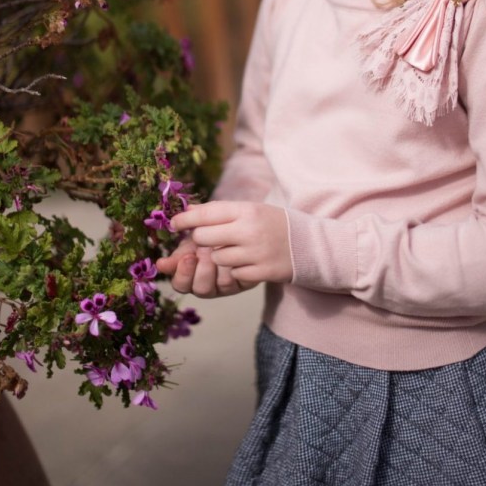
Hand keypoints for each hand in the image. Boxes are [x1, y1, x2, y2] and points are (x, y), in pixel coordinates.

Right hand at [156, 239, 248, 297]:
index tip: (187, 257)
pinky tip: (235, 252)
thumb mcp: (194, 235)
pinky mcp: (245, 280)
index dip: (183, 274)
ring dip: (220, 265)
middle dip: (202, 269)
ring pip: (221, 285)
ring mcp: (227, 284)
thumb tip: (159, 265)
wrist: (241, 223)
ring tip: (219, 247)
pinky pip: (239, 279)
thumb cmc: (212, 230)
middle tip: (205, 250)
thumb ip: (180, 248)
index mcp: (191, 275)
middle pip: (200, 289)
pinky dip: (236, 265)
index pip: (181, 284)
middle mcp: (208, 284)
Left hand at [169, 201, 292, 287]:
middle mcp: (250, 230)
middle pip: (203, 238)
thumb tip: (187, 212)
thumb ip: (221, 211)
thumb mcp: (252, 209)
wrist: (310, 245)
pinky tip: (248, 263)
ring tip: (235, 251)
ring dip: (220, 258)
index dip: (185, 219)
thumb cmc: (274, 224)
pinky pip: (233, 275)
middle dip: (201, 241)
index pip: (206, 214)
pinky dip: (236, 271)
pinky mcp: (262, 273)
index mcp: (247, 210)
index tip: (174, 223)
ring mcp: (256, 253)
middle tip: (208, 240)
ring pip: (216, 259)